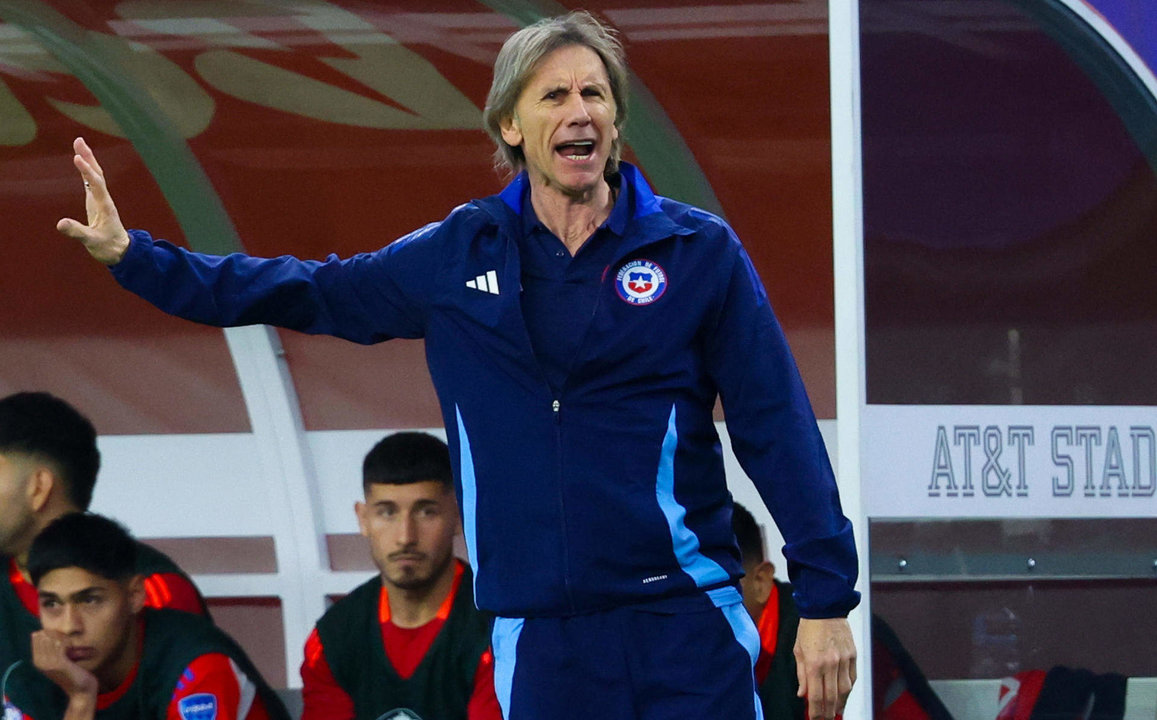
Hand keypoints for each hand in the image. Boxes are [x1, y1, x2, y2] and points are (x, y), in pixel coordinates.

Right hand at [31, 629, 98, 704]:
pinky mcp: (59, 664)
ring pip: (51, 638)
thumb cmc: (72, 673)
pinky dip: (67, 642)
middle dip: (56, 632)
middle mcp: (39, 662)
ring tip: (70, 644)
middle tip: (68, 640)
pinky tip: (72, 647)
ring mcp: (48, 663)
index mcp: (37, 660)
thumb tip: (50, 632)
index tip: (62, 636)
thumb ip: (52, 649)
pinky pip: (60, 644)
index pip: (37, 637)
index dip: (50, 631)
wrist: (80, 689)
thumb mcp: (59, 661)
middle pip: (43, 636)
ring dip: (63, 637)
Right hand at [56, 137, 130, 264]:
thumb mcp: (92, 242)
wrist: (121, 252)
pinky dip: (85, 171)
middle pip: (97, 174)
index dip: (87, 171)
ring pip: (95, 176)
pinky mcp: (96, 204)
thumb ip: (77, 232)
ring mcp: (101, 200)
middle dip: (88, 157)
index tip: (77, 158)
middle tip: (78, 140)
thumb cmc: (109, 248)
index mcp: (104, 206)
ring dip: (88, 160)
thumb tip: (60, 223)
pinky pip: (91, 183)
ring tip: (78, 145)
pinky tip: (81, 162)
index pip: (96, 184)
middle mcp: (104, 200)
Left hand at [794, 617, 855, 719]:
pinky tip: (844, 695)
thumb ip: (801, 675)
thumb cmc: (808, 628)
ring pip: (845, 690)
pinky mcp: (853, 655)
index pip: (816, 696)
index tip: (815, 718)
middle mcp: (830, 664)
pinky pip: (852, 678)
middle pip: (832, 697)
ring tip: (836, 712)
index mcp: (814, 663)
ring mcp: (844, 660)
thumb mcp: (798, 651)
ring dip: (841, 704)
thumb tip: (803, 695)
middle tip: (826, 719)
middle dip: (829, 712)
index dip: (816, 711)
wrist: (825, 607)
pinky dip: (849, 689)